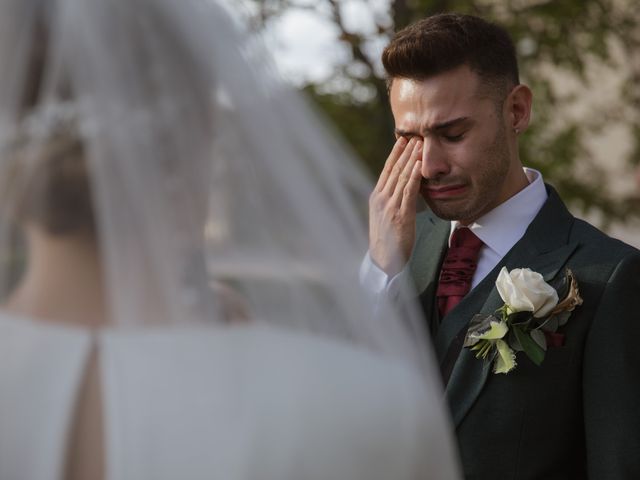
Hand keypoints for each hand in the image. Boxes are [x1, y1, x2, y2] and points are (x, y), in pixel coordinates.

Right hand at [369, 136, 422, 275]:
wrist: (383, 261)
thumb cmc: (388, 242)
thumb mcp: (386, 217)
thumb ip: (393, 202)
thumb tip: (405, 190)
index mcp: (376, 198)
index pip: (386, 170)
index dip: (395, 154)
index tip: (402, 139)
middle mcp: (381, 198)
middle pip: (393, 169)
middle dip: (404, 151)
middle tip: (414, 134)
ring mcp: (389, 205)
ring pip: (401, 176)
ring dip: (411, 158)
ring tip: (419, 144)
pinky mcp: (400, 214)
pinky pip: (408, 191)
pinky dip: (415, 176)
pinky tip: (420, 165)